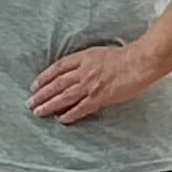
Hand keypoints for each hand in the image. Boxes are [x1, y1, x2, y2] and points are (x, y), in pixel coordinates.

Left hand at [33, 43, 156, 122]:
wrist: (141, 62)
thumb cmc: (129, 56)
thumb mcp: (105, 51)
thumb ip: (93, 60)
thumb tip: (88, 67)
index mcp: (85, 57)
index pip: (59, 67)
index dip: (45, 76)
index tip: (35, 84)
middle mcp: (84, 71)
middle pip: (57, 83)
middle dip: (42, 94)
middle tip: (30, 102)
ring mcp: (90, 85)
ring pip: (64, 96)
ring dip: (49, 105)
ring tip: (38, 112)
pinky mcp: (100, 97)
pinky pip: (81, 108)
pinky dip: (70, 114)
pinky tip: (61, 119)